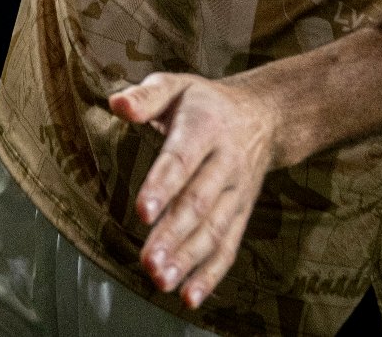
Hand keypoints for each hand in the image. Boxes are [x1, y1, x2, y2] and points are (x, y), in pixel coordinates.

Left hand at [108, 71, 282, 311]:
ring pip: (214, 230)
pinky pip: (228, 246)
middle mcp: (225, 162)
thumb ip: (146, 96)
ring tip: (161, 280)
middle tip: (148, 261)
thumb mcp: (176, 85)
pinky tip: (189, 296)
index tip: (142, 211)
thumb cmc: (205, 102)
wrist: (264, 116)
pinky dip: (210, 274)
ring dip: (188, 259)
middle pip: (199, 202)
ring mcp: (236, 192)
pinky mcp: (241, 214)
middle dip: (173, 234)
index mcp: (206, 127)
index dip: (162, 186)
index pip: (182, 160)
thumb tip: (117, 104)